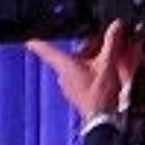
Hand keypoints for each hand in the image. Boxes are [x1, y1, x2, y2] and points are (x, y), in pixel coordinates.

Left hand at [26, 12, 144, 122]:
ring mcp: (69, 85)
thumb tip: (114, 26)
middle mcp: (63, 75)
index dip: (38, 44)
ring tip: (108, 56)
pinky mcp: (76, 92)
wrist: (102, 118)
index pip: (47, 51)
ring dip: (91, 58)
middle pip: (72, 54)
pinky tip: (105, 70)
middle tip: (103, 41)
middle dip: (88, 46)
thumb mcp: (107, 64)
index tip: (29, 40)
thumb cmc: (99, 94)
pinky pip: (81, 75)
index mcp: (66, 65)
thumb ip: (111, 43)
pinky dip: (91, 69)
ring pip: (77, 64)